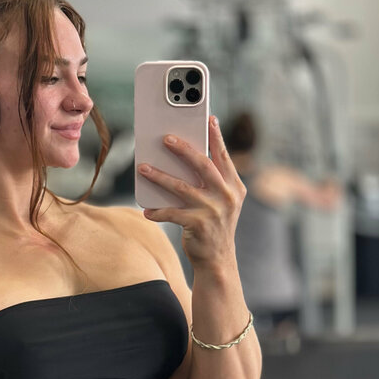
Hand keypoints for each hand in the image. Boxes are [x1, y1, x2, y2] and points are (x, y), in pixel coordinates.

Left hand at [138, 116, 245, 269]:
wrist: (218, 260)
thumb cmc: (213, 225)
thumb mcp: (220, 202)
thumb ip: (210, 182)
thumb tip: (181, 159)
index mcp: (234, 186)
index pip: (223, 156)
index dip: (215, 136)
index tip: (208, 118)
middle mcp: (227, 196)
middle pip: (203, 165)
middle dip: (184, 149)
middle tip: (166, 138)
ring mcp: (214, 211)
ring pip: (182, 187)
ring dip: (160, 176)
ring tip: (143, 168)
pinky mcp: (199, 225)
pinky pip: (173, 213)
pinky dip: (158, 211)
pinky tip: (147, 210)